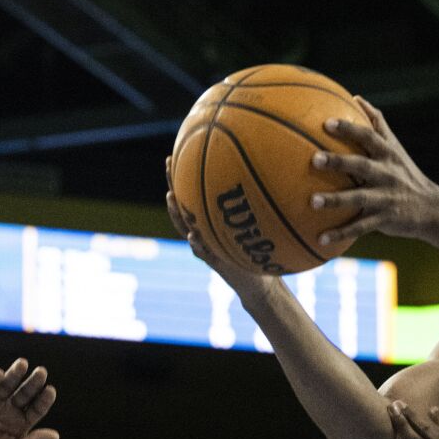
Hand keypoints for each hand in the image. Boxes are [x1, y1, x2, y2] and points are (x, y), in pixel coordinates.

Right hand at [0, 359, 59, 438]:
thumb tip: (56, 436)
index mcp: (20, 426)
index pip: (37, 409)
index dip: (44, 399)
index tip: (50, 391)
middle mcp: (8, 412)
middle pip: (25, 394)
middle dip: (33, 383)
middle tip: (41, 372)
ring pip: (6, 385)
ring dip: (14, 374)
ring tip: (23, 364)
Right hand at [164, 160, 268, 302]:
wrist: (258, 284)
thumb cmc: (257, 253)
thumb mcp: (256, 228)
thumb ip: (255, 210)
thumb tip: (270, 179)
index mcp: (210, 221)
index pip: (193, 195)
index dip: (182, 176)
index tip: (175, 154)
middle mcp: (204, 231)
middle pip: (183, 206)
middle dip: (175, 184)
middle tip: (168, 164)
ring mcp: (207, 247)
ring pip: (186, 228)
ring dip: (178, 213)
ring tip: (171, 197)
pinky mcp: (215, 263)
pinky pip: (203, 253)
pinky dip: (197, 245)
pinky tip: (193, 236)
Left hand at [310, 97, 438, 245]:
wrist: (432, 208)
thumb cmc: (406, 173)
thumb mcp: (396, 148)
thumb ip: (377, 123)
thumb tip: (355, 97)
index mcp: (387, 154)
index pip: (368, 137)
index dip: (349, 129)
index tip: (327, 123)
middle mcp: (387, 174)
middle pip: (361, 165)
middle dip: (339, 162)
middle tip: (314, 159)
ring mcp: (386, 198)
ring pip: (359, 198)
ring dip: (336, 200)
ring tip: (313, 202)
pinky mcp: (385, 220)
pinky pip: (360, 227)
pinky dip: (341, 233)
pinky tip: (320, 238)